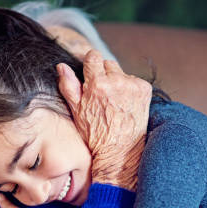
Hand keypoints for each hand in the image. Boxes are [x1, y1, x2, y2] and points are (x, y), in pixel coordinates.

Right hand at [57, 50, 151, 190]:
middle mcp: (117, 82)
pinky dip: (130, 88)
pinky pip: (134, 80)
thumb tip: (62, 66)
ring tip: (114, 101)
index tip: (90, 73)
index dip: (90, 64)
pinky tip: (125, 104)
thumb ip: (68, 86)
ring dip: (118, 81)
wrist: (120, 151)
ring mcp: (133, 86)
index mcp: (97, 84)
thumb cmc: (95, 134)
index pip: (93, 56)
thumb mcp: (76, 111)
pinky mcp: (145, 90)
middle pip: (108, 63)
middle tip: (102, 94)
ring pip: (121, 72)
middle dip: (104, 74)